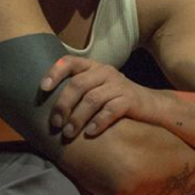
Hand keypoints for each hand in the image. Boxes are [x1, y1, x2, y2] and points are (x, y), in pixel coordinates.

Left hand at [40, 56, 159, 138]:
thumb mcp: (97, 89)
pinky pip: (110, 110)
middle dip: (63, 105)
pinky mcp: (130, 99)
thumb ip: (77, 92)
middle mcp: (105, 72)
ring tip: (68, 133)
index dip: (55, 73)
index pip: (70, 62)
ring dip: (77, 118)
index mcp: (93, 67)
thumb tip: (46, 108)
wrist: (151, 106)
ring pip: (92, 99)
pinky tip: (90, 132)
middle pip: (78, 84)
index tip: (43, 89)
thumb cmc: (116, 100)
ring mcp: (118, 84)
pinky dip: (98, 122)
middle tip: (55, 124)